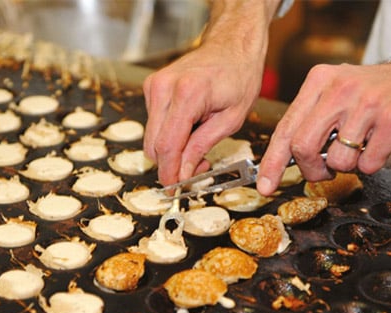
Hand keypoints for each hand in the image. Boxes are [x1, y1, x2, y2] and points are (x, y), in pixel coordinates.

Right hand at [143, 0, 278, 185]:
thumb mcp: (231, 118)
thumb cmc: (239, 75)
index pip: (167, 145)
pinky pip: (153, 124)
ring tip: (197, 146)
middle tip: (197, 168)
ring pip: (151, 136)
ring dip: (170, 150)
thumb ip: (203, 146)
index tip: (174, 190)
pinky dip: (167, 135)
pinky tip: (188, 130)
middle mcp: (164, 88)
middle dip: (171, 164)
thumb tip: (184, 173)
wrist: (232, 44)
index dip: (170, 172)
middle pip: (153, 144)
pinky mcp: (152, 87)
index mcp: (187, 94)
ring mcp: (154, 86)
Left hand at [257, 50, 390, 195]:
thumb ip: (307, 122)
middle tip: (323, 171)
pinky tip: (377, 145)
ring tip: (358, 148)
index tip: (265, 185)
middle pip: (303, 146)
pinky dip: (371, 164)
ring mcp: (368, 103)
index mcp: (319, 81)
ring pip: (337, 160)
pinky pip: (368, 164)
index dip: (272, 162)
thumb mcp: (333, 94)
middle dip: (311, 169)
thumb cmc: (370, 94)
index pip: (286, 128)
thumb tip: (280, 160)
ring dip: (346, 166)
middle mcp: (340, 89)